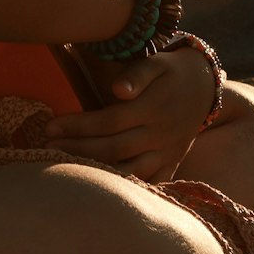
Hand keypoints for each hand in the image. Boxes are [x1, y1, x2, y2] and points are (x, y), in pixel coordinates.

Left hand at [45, 47, 215, 182]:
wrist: (206, 87)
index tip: (50, 127)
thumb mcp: (158, 63)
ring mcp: (167, 152)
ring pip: (129, 171)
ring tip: (66, 169)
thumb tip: (119, 89)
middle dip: (77, 149)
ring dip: (97, 173)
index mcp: (152, 108)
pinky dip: (128, 190)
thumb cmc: (172, 72)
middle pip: (113, 149)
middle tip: (47, 148)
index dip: (77, 125)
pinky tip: (101, 191)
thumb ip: (138, 74)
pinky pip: (150, 183)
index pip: (109, 121)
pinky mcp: (172, 163)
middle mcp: (160, 134)